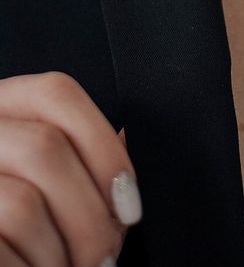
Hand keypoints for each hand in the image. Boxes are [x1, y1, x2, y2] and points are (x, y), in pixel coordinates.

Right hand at [0, 71, 141, 265]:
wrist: (1, 257)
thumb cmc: (22, 229)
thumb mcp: (51, 179)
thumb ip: (83, 156)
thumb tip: (125, 137)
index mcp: (3, 109)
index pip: (56, 94)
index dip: (103, 147)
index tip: (129, 204)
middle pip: (45, 146)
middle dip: (90, 214)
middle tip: (106, 255)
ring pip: (22, 204)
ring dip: (61, 253)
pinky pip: (0, 248)